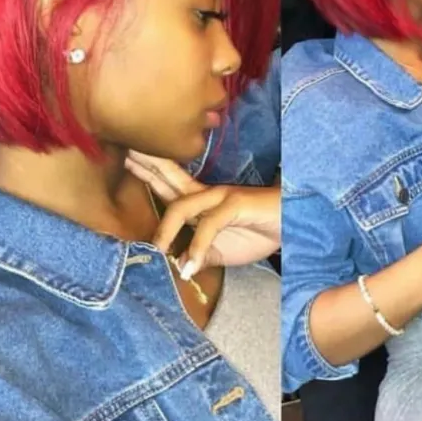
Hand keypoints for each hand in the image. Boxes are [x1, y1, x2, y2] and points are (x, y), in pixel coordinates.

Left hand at [125, 151, 280, 277]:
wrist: (294, 225)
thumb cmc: (259, 233)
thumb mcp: (222, 252)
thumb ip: (200, 255)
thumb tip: (179, 267)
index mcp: (203, 200)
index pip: (170, 184)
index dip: (149, 173)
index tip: (130, 160)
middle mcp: (208, 193)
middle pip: (171, 178)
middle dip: (148, 167)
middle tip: (127, 153)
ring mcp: (221, 196)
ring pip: (182, 204)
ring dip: (166, 227)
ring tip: (157, 249)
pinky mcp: (235, 205)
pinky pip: (209, 225)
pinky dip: (199, 247)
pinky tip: (191, 266)